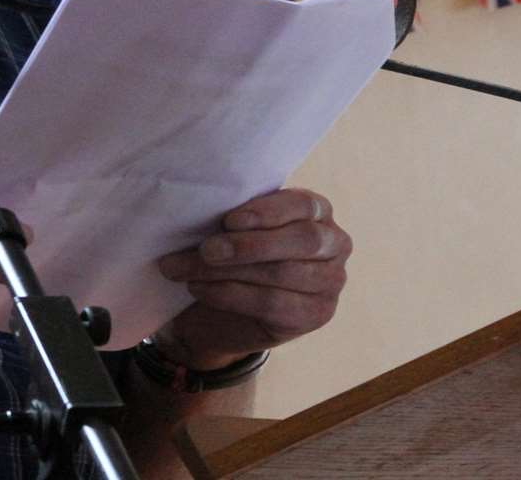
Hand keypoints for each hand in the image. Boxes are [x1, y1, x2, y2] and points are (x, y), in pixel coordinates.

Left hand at [153, 188, 350, 368]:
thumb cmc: (235, 254)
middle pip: (300, 241)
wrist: (227, 309)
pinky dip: (229, 295)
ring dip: (226, 272)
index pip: (304, 205)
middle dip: (248, 246)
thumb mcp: (238, 228)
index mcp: (318, 210)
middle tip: (206, 250)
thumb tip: (201, 208)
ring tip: (186, 270)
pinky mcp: (316, 315)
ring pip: (281, 274)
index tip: (229, 220)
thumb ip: (236, 218)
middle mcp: (335, 243)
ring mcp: (331, 282)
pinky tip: (199, 288)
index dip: (268, 212)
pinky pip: (271, 303)